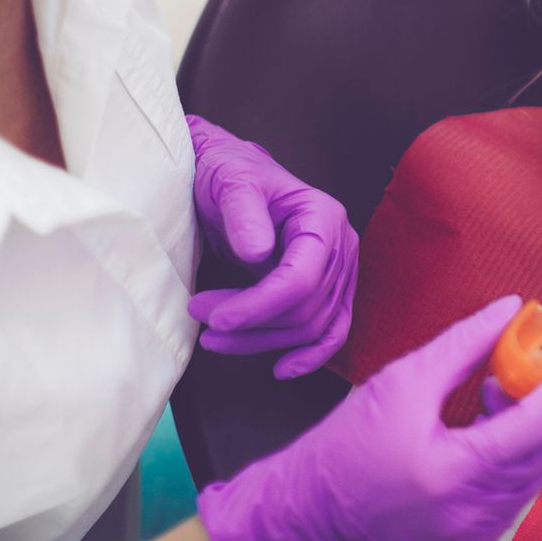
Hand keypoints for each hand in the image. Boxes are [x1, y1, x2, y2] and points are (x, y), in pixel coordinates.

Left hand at [185, 115, 358, 378]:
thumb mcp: (231, 183)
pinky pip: (331, 330)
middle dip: (252, 323)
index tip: (215, 319)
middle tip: (200, 315)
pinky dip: (310, 354)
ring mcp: (340, 270)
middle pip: (307, 309)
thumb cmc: (231, 173)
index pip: (302, 279)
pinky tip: (282, 368)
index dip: (259, 307)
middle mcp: (341, 246)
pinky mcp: (330, 289)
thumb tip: (259, 254)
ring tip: (213, 335)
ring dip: (263, 341)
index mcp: (323, 218)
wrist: (233, 173)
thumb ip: (245, 213)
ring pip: (312, 326)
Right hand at [197, 294, 541, 540]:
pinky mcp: (475, 538)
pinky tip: (495, 417)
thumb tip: (513, 311)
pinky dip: (518, 449)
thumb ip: (465, 345)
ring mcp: (477, 532)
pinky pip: (516, 486)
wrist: (315, 503)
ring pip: (534, 468)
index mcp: (453, 475)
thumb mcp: (405, 378)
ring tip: (507, 384)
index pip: (532, 429)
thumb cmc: (351, 439)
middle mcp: (473, 513)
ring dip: (538, 423)